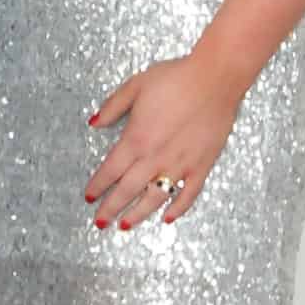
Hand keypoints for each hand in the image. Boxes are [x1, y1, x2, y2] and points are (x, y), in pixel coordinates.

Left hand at [85, 46, 245, 229]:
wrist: (215, 78)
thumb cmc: (176, 78)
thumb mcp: (135, 86)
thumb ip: (113, 107)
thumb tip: (94, 123)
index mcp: (136, 139)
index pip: (110, 171)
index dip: (98, 186)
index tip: (89, 197)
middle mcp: (155, 157)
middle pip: (127, 190)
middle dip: (111, 208)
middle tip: (100, 222)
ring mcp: (180, 164)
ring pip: (154, 198)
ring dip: (138, 214)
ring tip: (125, 226)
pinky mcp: (202, 165)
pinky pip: (188, 194)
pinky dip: (178, 209)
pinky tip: (168, 218)